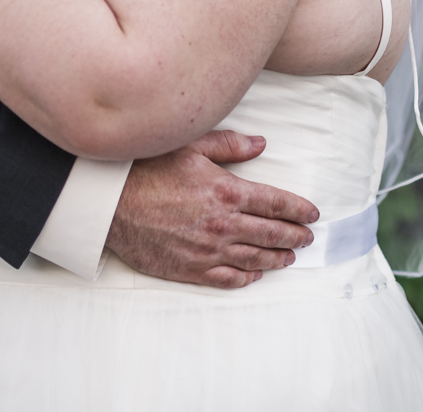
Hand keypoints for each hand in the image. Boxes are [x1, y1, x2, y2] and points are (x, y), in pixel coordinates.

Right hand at [104, 131, 318, 288]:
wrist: (110, 204)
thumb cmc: (146, 169)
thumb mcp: (189, 145)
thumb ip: (229, 146)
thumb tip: (261, 144)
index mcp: (226, 191)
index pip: (276, 203)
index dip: (299, 209)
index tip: (312, 214)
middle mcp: (222, 224)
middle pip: (271, 233)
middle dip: (295, 235)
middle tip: (308, 237)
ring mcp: (207, 250)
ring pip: (254, 259)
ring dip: (277, 258)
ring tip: (290, 256)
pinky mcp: (189, 269)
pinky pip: (226, 279)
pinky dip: (246, 278)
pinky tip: (255, 274)